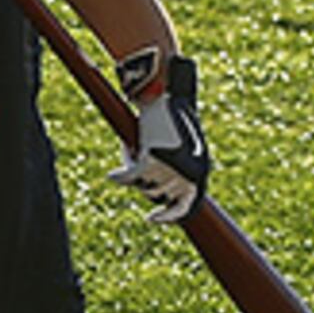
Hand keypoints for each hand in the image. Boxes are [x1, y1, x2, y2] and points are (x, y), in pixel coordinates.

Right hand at [111, 48, 208, 221]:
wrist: (165, 93)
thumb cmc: (174, 114)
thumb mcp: (182, 146)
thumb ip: (176, 170)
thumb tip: (159, 193)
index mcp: (200, 172)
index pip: (186, 208)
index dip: (168, 217)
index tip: (152, 219)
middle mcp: (187, 176)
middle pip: (159, 196)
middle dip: (147, 185)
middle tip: (138, 170)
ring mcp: (170, 170)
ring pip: (144, 186)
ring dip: (134, 174)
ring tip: (132, 153)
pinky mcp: (150, 161)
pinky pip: (129, 177)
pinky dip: (120, 176)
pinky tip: (113, 174)